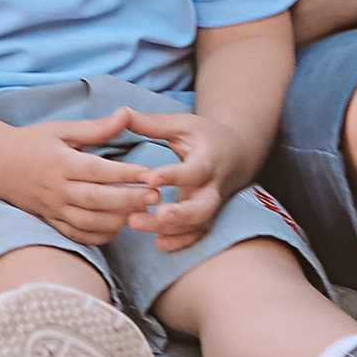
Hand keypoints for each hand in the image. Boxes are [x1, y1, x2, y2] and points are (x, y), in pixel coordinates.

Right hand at [0, 112, 178, 246]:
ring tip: (144, 213)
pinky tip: (119, 227)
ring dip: (119, 220)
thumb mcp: (62, 129)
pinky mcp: (52, 223)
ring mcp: (54, 209)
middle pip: (98, 200)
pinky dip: (100, 236)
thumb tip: (126, 114)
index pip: (98, 171)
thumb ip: (96, 127)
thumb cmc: (32, 142)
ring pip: (90, 222)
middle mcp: (58, 189)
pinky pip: (79, 236)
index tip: (150, 174)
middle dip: (129, 200)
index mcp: (61, 162)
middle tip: (156, 198)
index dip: (125, 174)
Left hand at [124, 107, 239, 250]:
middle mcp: (213, 187)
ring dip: (170, 229)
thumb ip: (152, 123)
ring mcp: (211, 206)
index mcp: (208, 160)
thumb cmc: (203, 136)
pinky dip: (180, 242)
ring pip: (197, 225)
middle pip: (203, 207)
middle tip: (155, 213)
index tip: (150, 178)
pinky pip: (197, 235)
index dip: (174, 175)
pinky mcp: (207, 218)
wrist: (236, 154)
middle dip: (180, 214)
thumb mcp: (181, 124)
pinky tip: (158, 244)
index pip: (194, 171)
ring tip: (135, 223)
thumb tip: (120, 112)